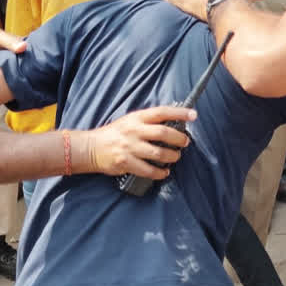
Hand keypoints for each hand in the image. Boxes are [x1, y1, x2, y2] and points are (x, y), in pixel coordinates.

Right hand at [74, 106, 196, 178]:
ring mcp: (129, 147)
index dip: (179, 113)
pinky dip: (159, 173)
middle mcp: (133, 131)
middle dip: (179, 139)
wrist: (92, 147)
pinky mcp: (125, 163)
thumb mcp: (129, 121)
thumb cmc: (114, 134)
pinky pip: (148, 170)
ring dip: (172, 157)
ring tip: (175, 157)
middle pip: (163, 133)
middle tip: (185, 142)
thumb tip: (172, 125)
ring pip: (158, 154)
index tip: (193, 115)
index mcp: (136, 118)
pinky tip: (164, 172)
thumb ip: (147, 122)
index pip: (162, 112)